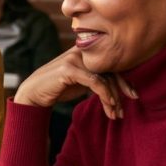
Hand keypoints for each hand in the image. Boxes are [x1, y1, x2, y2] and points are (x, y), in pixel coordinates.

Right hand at [13, 47, 136, 119]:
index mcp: (86, 52)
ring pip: (104, 78)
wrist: (33, 93)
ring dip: (112, 98)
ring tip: (115, 114)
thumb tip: (120, 84)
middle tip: (126, 108)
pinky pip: (95, 81)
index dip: (124, 81)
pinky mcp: (68, 69)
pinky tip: (109, 105)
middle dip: (121, 90)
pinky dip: (105, 94)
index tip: (132, 95)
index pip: (112, 64)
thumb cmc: (58, 88)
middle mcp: (81, 51)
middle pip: (110, 70)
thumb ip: (97, 77)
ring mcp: (74, 59)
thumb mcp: (81, 81)